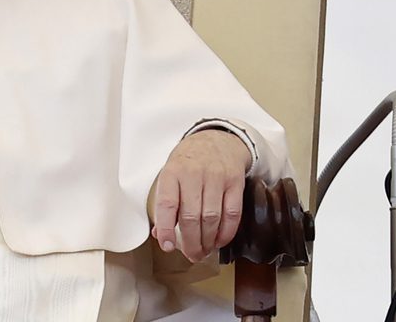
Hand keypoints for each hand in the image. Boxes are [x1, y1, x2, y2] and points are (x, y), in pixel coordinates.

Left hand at [150, 129, 249, 261]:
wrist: (217, 139)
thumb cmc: (189, 161)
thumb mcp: (170, 173)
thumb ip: (165, 202)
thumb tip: (160, 234)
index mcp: (172, 172)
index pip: (167, 203)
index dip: (166, 228)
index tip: (167, 246)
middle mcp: (194, 174)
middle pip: (192, 216)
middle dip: (191, 243)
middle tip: (192, 255)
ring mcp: (216, 177)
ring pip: (212, 218)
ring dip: (208, 241)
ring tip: (204, 251)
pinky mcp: (235, 182)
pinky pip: (233, 213)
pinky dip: (226, 233)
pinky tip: (219, 241)